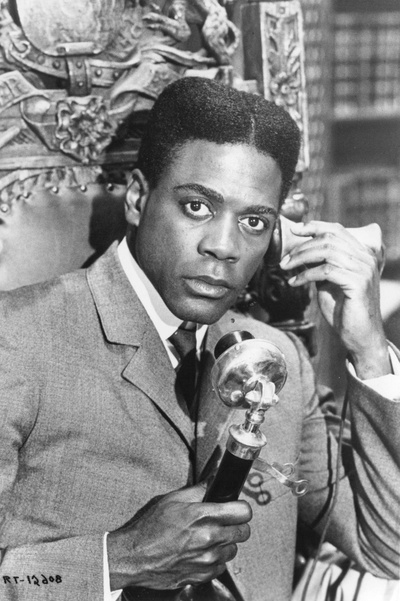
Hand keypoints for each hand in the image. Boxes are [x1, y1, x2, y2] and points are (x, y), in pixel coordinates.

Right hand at [107, 482, 251, 590]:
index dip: (241, 507)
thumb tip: (216, 478)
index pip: (243, 511)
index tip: (236, 507)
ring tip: (209, 537)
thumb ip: (200, 489)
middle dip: (236, 524)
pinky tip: (201, 551)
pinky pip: (221, 566)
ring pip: (233, 550)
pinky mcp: (203, 575)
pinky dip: (215, 558)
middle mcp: (210, 538)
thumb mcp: (174, 499)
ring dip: (226, 542)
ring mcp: (208, 559)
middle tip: (224, 521)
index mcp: (204, 516)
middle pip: (244, 532)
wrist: (134, 557)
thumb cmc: (151, 527)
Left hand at [280, 220, 390, 378]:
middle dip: (301, 247)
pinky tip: (294, 282)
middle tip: (284, 260)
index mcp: (361, 253)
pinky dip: (305, 275)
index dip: (314, 226)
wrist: (358, 335)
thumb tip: (300, 249)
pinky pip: (326, 271)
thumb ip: (318, 263)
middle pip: (328, 239)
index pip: (336, 229)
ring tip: (285, 268)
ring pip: (326, 252)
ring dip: (300, 258)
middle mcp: (366, 257)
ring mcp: (364, 269)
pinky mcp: (358, 283)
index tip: (294, 229)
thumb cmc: (342, 308)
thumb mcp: (327, 280)